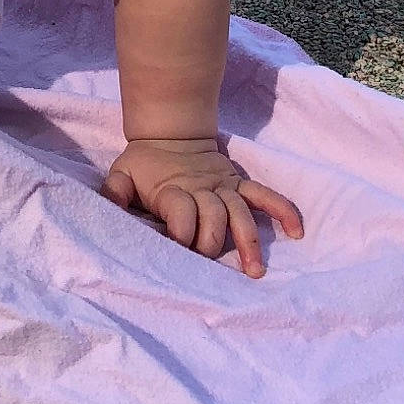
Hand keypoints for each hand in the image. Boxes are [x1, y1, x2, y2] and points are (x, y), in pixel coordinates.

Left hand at [100, 136, 303, 277]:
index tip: (178, 251)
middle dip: (212, 243)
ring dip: (249, 241)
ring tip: (255, 271)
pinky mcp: (238, 183)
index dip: (180, 234)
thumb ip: (115, 192)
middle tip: (209, 265)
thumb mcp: (121, 173)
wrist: (169, 133)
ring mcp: (224, 186)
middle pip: (214, 218)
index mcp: (172, 189)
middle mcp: (202, 188)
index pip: (181, 214)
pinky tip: (296, 231)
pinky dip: (282, 210)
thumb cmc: (144, 163)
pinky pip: (264, 196)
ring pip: (240, 213)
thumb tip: (108, 207)